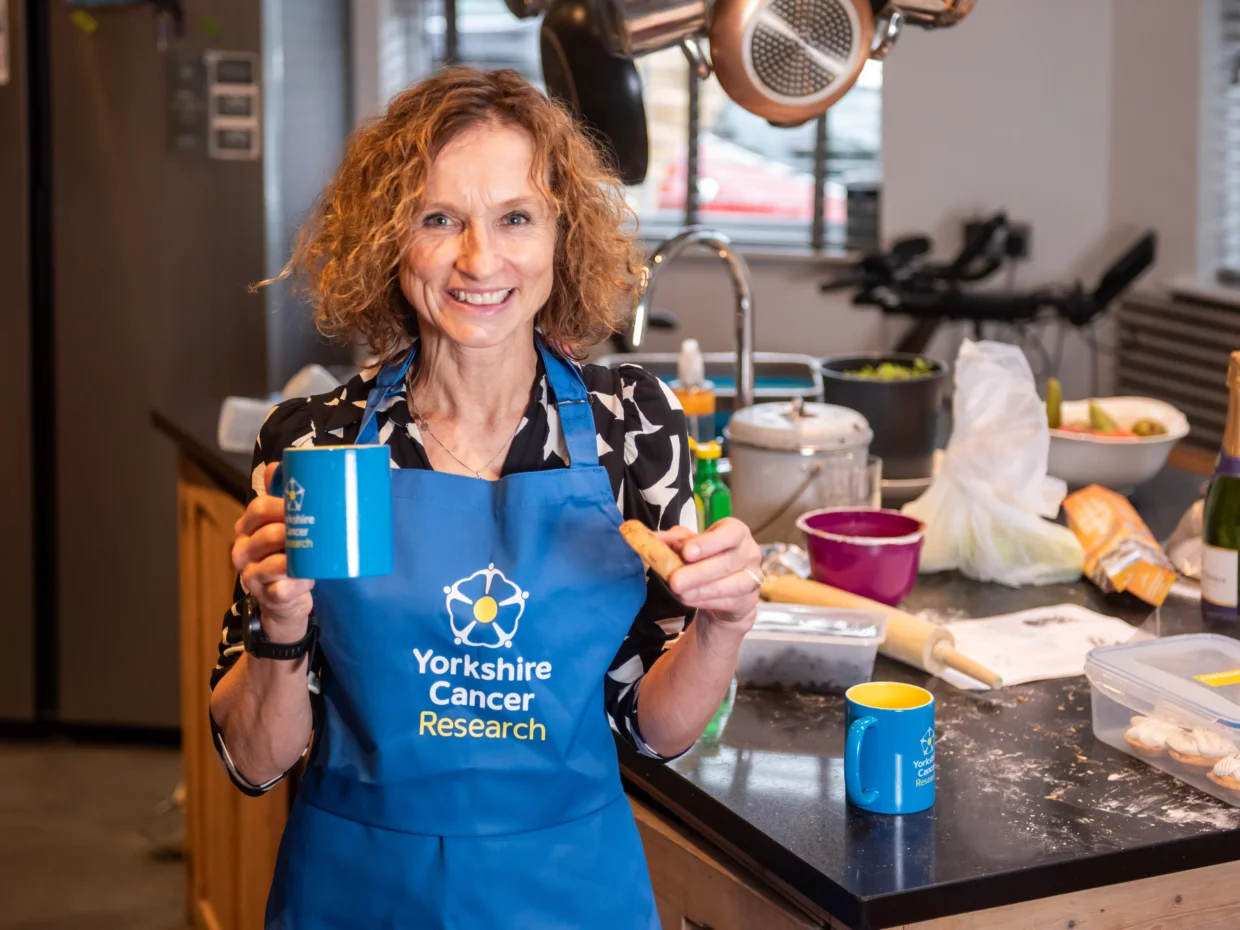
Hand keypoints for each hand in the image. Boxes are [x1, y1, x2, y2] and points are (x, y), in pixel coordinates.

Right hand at [231, 462, 315, 642]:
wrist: (287, 600)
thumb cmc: (288, 556)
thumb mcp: (284, 526)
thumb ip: (282, 498)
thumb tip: (276, 464)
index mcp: (248, 529)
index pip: (258, 508)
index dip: (281, 503)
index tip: (306, 501)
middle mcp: (244, 552)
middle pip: (264, 533)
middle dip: (290, 528)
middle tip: (315, 525)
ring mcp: (253, 577)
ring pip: (271, 562)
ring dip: (294, 556)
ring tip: (313, 551)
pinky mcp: (268, 598)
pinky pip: (282, 588)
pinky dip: (297, 583)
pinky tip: (310, 578)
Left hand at [659, 518, 761, 635]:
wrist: (725, 592)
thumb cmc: (708, 561)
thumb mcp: (690, 547)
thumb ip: (673, 541)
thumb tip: (651, 539)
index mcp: (736, 532)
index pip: (730, 532)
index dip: (709, 542)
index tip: (688, 552)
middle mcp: (749, 552)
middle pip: (728, 561)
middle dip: (699, 572)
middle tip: (676, 580)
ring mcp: (753, 577)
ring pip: (733, 583)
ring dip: (704, 589)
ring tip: (681, 593)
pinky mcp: (748, 600)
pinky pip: (729, 601)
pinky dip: (708, 602)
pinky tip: (691, 601)